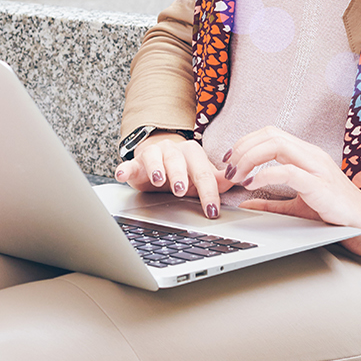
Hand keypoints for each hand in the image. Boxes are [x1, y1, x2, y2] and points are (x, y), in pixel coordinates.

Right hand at [114, 132, 233, 219]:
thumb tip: (239, 181)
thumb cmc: (182, 169)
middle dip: (180, 175)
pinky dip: (125, 168)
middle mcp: (173, 150)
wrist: (158, 156)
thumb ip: (217, 180)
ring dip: (157, 168)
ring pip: (155, 158)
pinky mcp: (135, 162)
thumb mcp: (200, 176)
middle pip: (178, 161)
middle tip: (182, 189)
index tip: (212, 210)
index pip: (203, 172)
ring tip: (158, 180)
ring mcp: (154, 154)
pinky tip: (122, 174)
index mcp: (193, 153)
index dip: (209, 192)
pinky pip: (129, 164)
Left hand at [222, 126, 360, 257]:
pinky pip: (288, 171)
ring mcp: (318, 168)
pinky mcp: (320, 186)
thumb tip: (245, 202)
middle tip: (229, 168)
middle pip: (270, 134)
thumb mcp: (298, 206)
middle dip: (242, 147)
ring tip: (237, 175)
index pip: (270, 134)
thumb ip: (272, 202)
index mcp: (306, 155)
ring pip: (277, 145)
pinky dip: (264, 175)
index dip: (245, 142)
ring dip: (249, 157)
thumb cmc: (337, 213)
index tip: (229, 160)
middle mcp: (311, 155)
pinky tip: (252, 185)